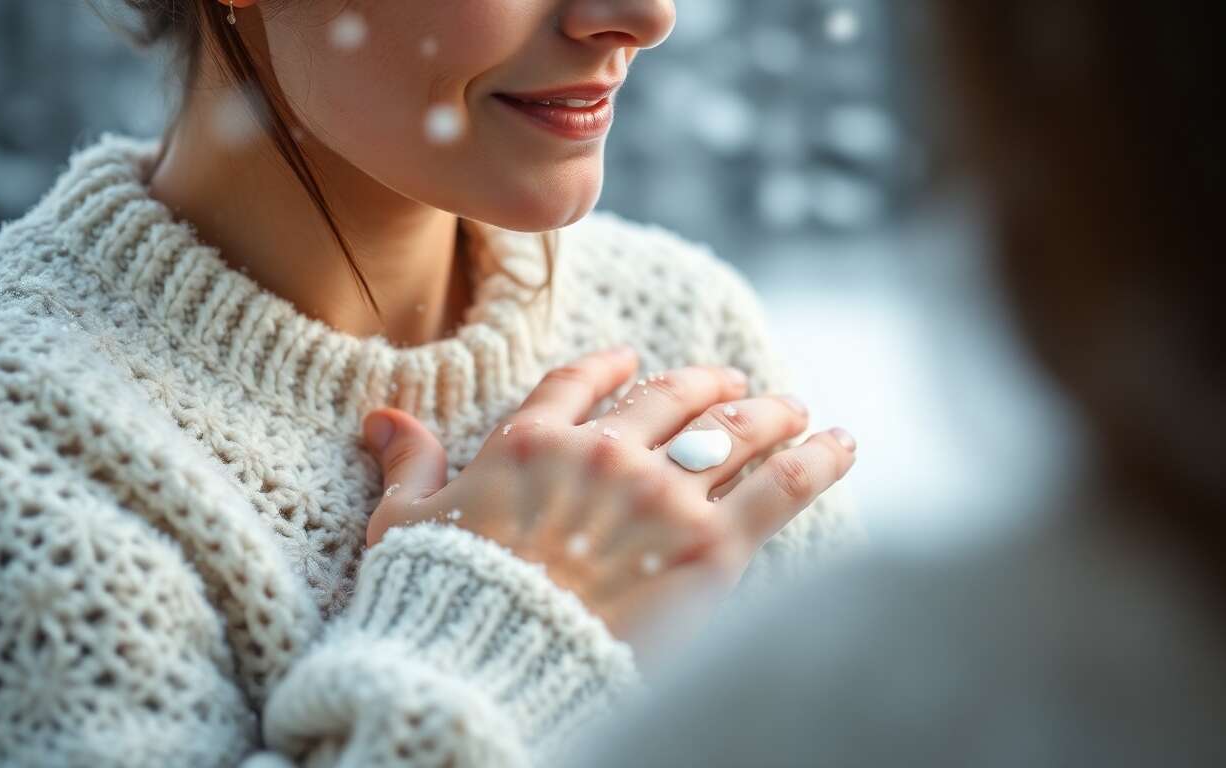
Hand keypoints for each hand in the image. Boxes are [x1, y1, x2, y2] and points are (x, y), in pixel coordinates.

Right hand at [361, 345, 856, 660]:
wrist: (484, 667)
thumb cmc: (438, 599)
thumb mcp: (405, 525)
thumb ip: (408, 465)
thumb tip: (381, 419)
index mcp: (532, 442)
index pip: (582, 383)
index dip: (612, 368)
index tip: (633, 361)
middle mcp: (604, 453)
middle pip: (675, 399)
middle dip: (711, 385)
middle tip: (736, 382)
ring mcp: (662, 495)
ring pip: (735, 431)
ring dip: (772, 413)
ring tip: (796, 409)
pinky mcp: (711, 546)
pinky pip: (782, 486)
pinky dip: (820, 459)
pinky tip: (844, 443)